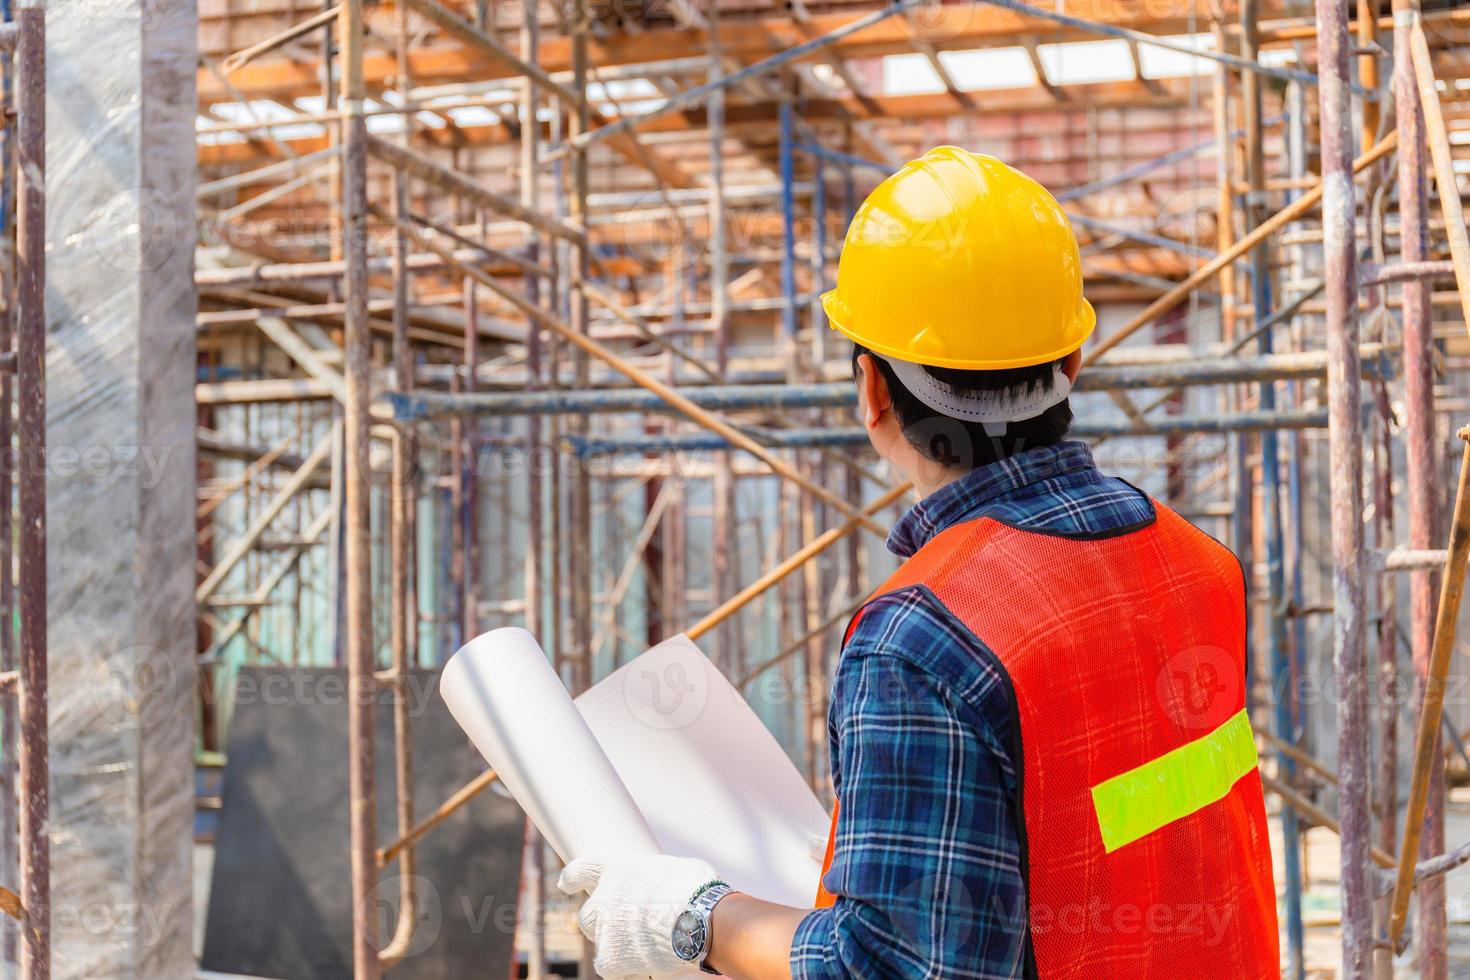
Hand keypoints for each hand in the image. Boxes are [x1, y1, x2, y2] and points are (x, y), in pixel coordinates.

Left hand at [558, 854, 720, 979]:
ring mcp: (604, 928)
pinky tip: (647, 964)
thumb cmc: (697, 892)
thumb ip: (652, 880)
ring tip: (646, 946)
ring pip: (600, 941)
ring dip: (616, 945)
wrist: (700, 919)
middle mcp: (604, 896)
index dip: (572, 877)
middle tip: (624, 930)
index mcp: (618, 869)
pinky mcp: (609, 957)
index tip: (565, 884)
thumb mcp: (672, 870)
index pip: (583, 869)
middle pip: (588, 914)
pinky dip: (625, 969)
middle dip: (601, 923)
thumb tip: (657, 890)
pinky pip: (610, 967)